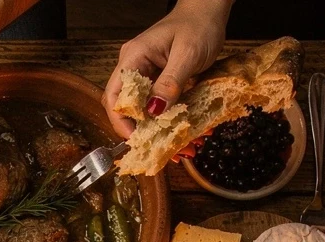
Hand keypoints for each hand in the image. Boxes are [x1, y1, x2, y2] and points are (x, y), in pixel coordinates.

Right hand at [104, 0, 229, 135]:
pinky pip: (153, 103)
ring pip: (139, 106)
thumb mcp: (188, 54)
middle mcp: (134, 65)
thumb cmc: (199, 25)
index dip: (122, 121)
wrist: (208, 11)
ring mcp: (145, 72)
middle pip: (123, 104)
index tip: (137, 138)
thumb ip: (170, 82)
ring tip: (167, 143)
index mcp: (134, 57)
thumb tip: (154, 111)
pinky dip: (162, 118)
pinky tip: (174, 128)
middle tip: (152, 145)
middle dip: (135, 128)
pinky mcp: (157, 79)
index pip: (116, 95)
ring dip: (151, 126)